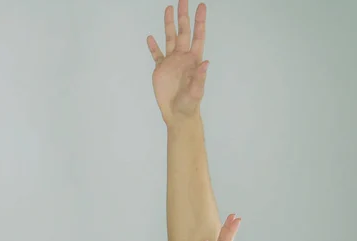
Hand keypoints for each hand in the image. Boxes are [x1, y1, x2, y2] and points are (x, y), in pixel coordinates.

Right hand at [147, 1, 207, 124]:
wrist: (177, 114)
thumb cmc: (189, 104)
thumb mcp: (197, 92)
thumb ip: (200, 78)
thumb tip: (205, 64)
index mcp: (193, 60)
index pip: (197, 36)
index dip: (199, 22)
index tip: (201, 6)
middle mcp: (182, 57)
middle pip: (183, 32)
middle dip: (183, 16)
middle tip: (182, 0)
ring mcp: (171, 62)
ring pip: (170, 39)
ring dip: (169, 24)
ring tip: (168, 9)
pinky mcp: (160, 70)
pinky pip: (156, 55)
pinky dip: (153, 47)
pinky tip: (150, 38)